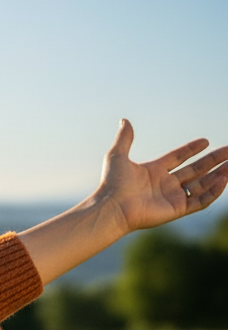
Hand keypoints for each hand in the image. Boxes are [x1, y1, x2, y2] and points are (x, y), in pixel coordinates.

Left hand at [98, 119, 227, 233]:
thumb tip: (124, 120)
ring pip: (202, 185)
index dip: (191, 149)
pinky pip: (200, 201)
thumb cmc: (112, 183)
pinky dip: (213, 191)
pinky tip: (223, 180)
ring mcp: (172, 197)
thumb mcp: (117, 155)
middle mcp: (165, 184)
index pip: (178, 158)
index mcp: (153, 171)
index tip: (205, 141)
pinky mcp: (177, 209)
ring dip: (218, 175)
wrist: (112, 207)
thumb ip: (124, 138)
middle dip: (213, 160)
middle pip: (195, 170)